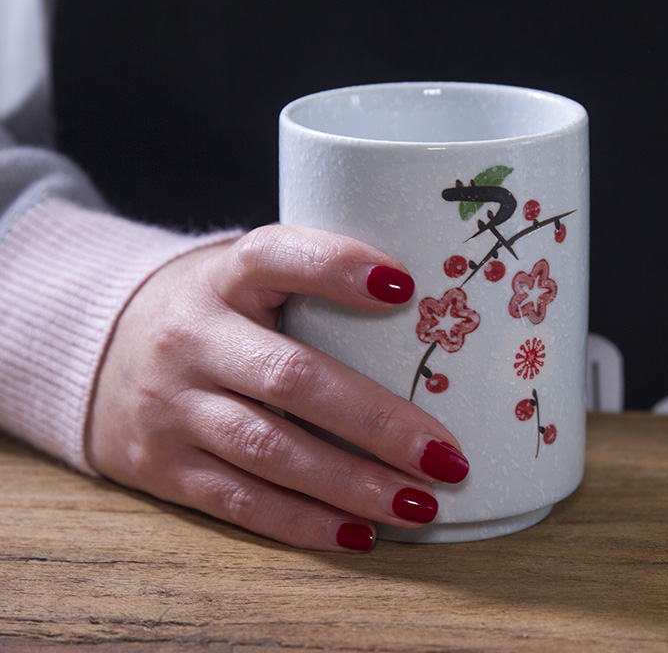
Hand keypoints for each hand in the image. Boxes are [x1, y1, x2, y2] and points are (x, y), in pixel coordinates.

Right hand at [87, 225, 467, 551]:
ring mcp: (171, 405)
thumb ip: (309, 285)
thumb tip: (425, 315)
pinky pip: (239, 500)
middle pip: (291, 378)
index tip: (405, 287)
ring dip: (351, 484)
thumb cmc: (209, 310)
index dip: (337, 267)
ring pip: (270, 451)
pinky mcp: (162, 465)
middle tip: (445, 455)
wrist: (99, 350)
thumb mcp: (243, 277)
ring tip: (418, 504)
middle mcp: (191, 337)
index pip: (276, 256)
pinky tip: (358, 533)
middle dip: (376, 421)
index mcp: (222, 277)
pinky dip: (303, 522)